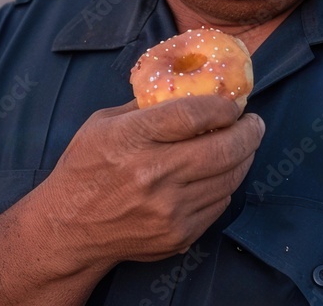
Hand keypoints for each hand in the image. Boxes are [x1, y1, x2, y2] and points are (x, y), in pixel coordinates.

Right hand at [31, 96, 264, 265]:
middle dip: (249, 132)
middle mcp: (152, 175)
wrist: (68, 228)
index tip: (234, 103)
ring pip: (229, 178)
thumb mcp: (104, 122)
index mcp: (132, 139)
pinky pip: (219, 204)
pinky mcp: (178, 235)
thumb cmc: (85, 167)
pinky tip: (219, 174)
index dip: (223, 106)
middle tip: (254, 122)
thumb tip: (192, 86)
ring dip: (243, 158)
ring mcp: (168, 210)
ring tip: (242, 145)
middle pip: (223, 149)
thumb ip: (147, 106)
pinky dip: (225, 185)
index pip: (193, 115)